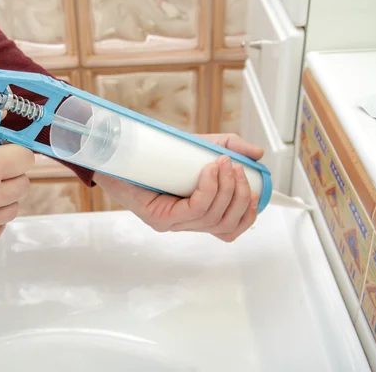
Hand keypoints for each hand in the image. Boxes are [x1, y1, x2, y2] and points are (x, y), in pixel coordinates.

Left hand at [93, 134, 263, 241]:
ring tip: (222, 163)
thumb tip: (257, 155)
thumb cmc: (156, 154)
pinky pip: (194, 210)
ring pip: (212, 216)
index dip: (248, 213)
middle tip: (236, 167)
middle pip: (226, 224)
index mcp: (196, 214)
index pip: (230, 229)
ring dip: (225, 188)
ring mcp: (171, 224)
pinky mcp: (159, 218)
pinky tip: (209, 171)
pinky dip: (208, 190)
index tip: (255, 187)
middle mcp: (184, 224)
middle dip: (240, 195)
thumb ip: (228, 147)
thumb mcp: (199, 148)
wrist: (118, 155)